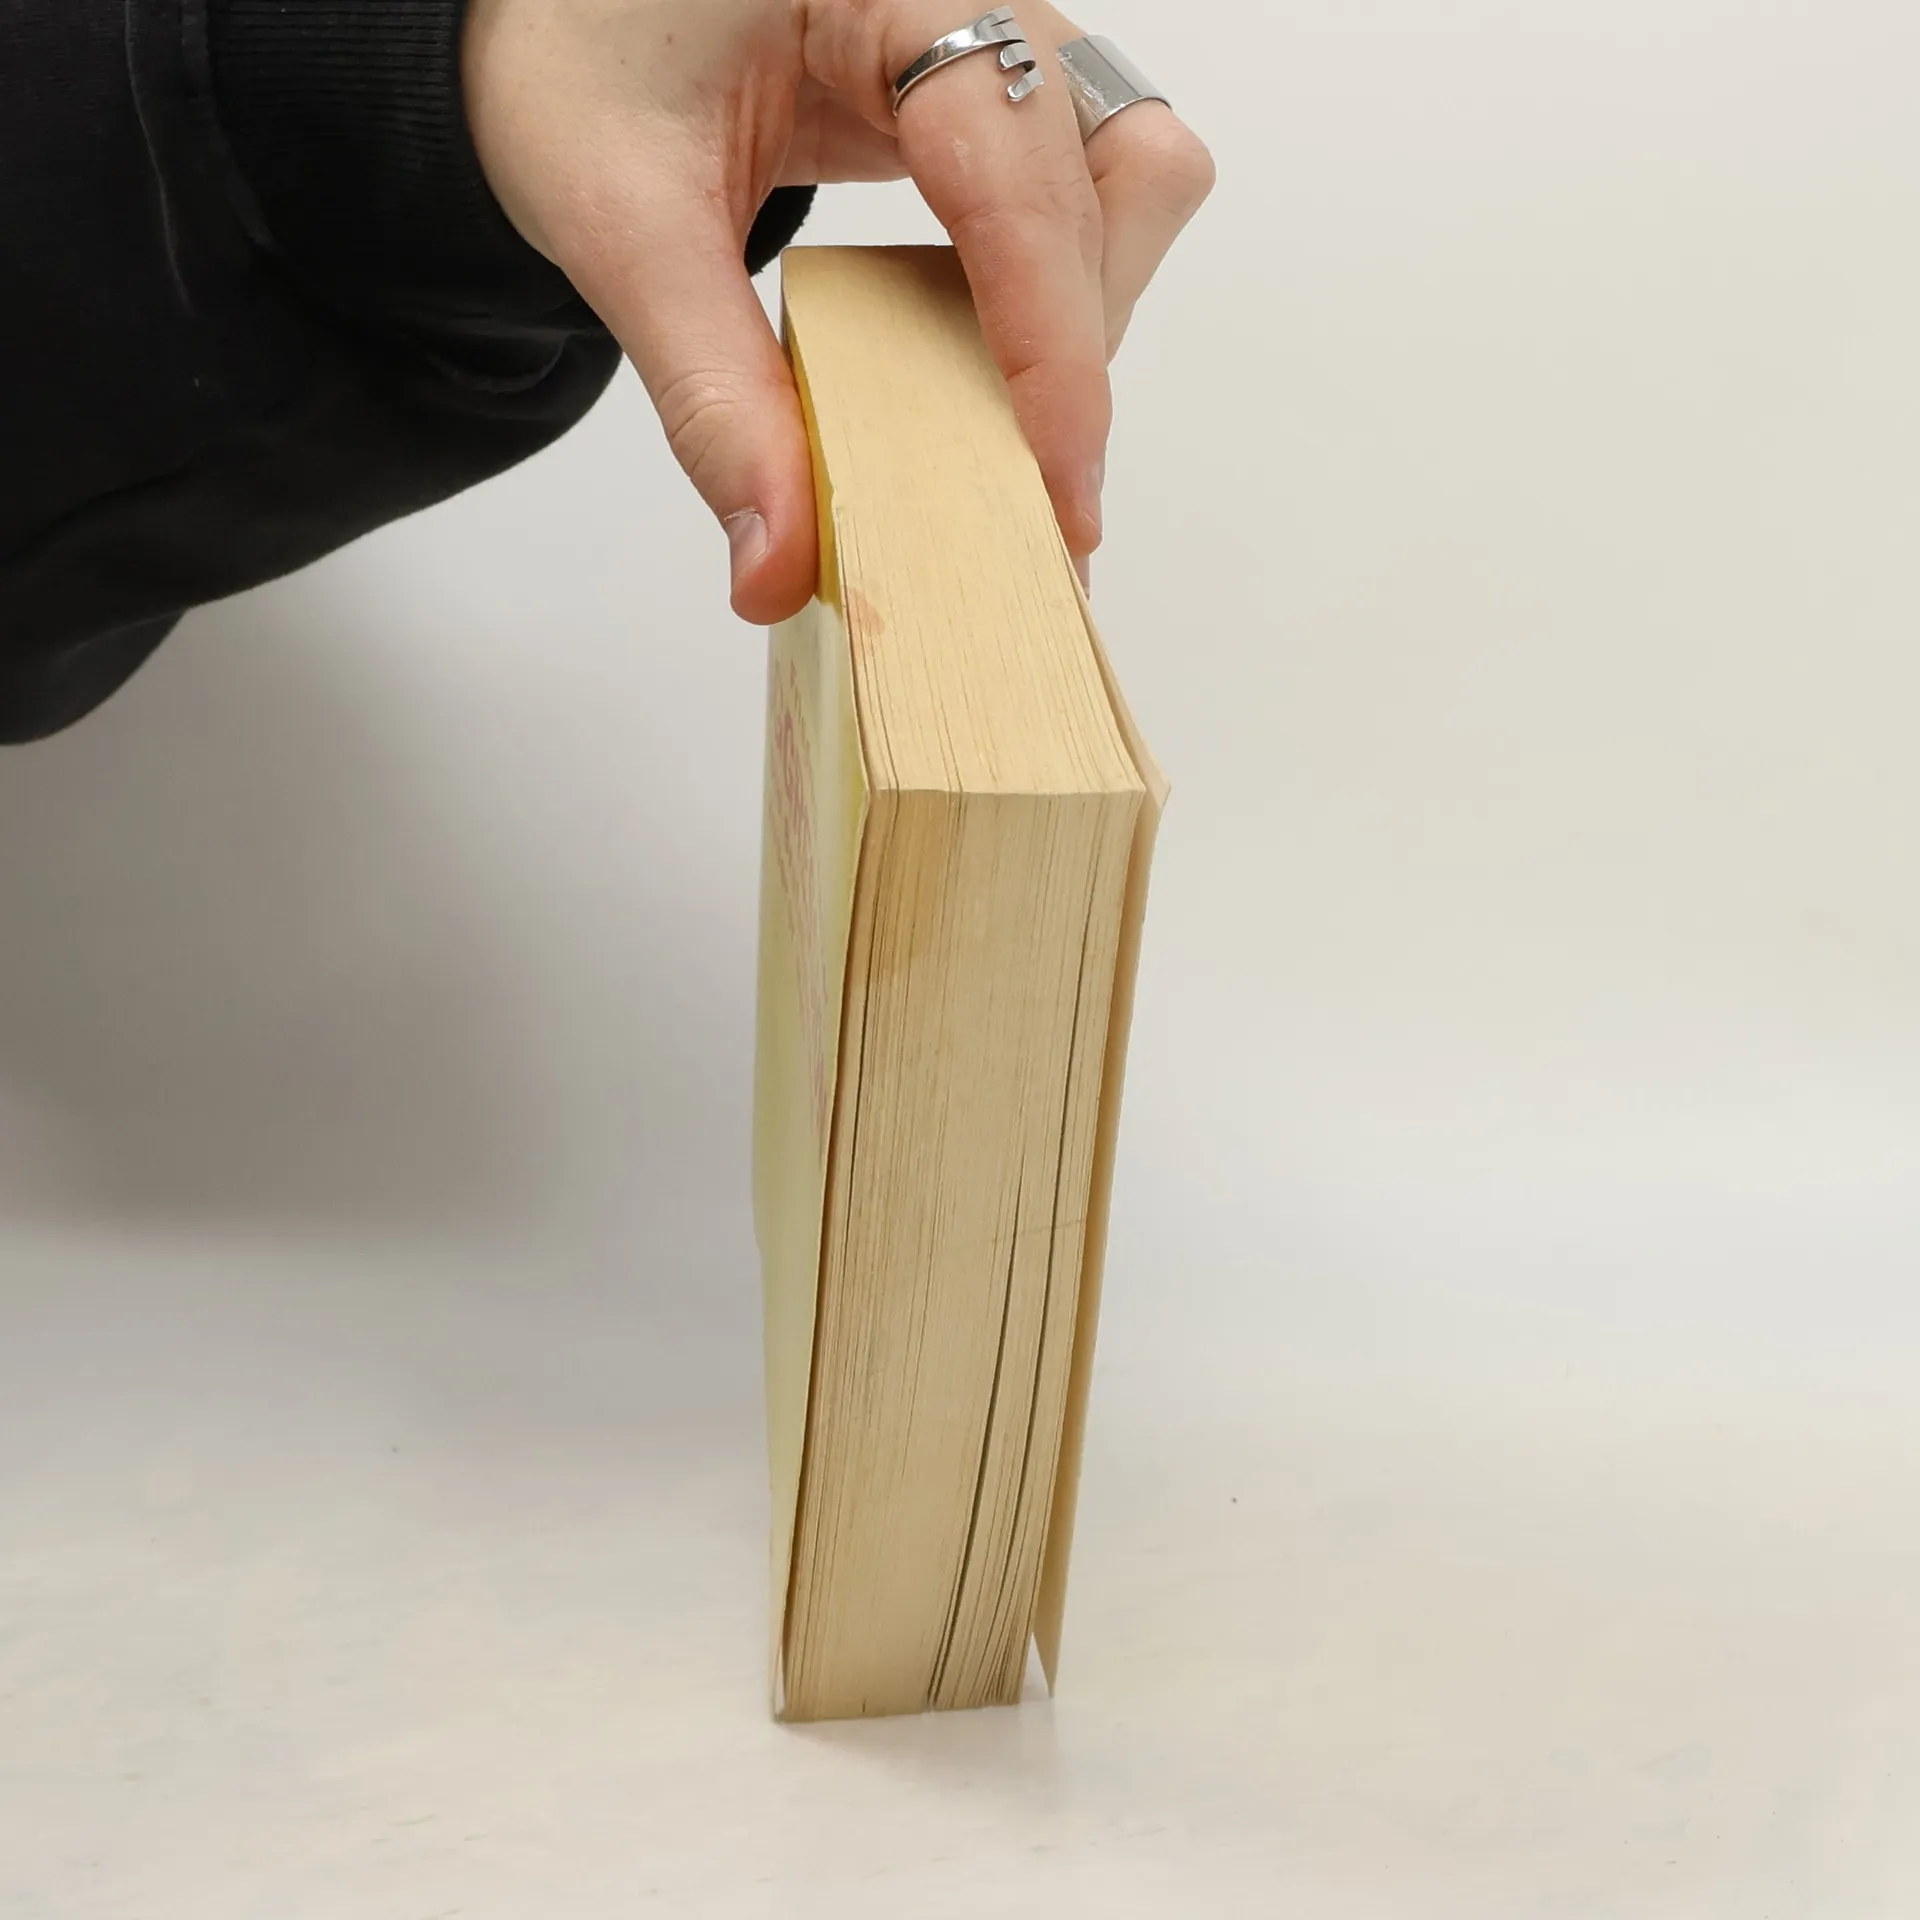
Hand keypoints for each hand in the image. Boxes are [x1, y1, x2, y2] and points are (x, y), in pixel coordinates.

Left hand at [463, 0, 1213, 621]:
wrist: (561, 15)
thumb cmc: (574, 64)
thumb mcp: (620, 223)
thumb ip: (712, 399)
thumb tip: (781, 569)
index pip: (1019, 167)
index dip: (1053, 343)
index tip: (1059, 489)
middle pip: (1119, 175)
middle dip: (1074, 351)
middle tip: (1017, 499)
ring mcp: (999, 37)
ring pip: (1135, 180)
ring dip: (1086, 319)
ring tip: (998, 427)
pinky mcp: (996, 93)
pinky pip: (1084, 194)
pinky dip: (1055, 299)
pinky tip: (978, 368)